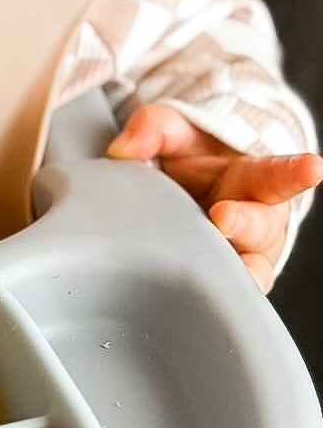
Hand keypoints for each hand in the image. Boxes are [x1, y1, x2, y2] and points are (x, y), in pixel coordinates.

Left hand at [107, 103, 322, 291]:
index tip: (312, 167)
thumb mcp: (172, 130)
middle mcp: (257, 217)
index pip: (278, 173)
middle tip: (223, 215)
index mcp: (252, 177)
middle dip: (246, 222)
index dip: (295, 172)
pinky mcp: (224, 277)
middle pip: (263, 226)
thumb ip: (152, 129)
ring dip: (240, 268)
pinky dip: (217, 294)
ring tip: (230, 269)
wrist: (184, 187)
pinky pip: (226, 292)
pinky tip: (202, 298)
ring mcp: (242, 251)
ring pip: (252, 267)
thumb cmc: (189, 157)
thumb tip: (124, 147)